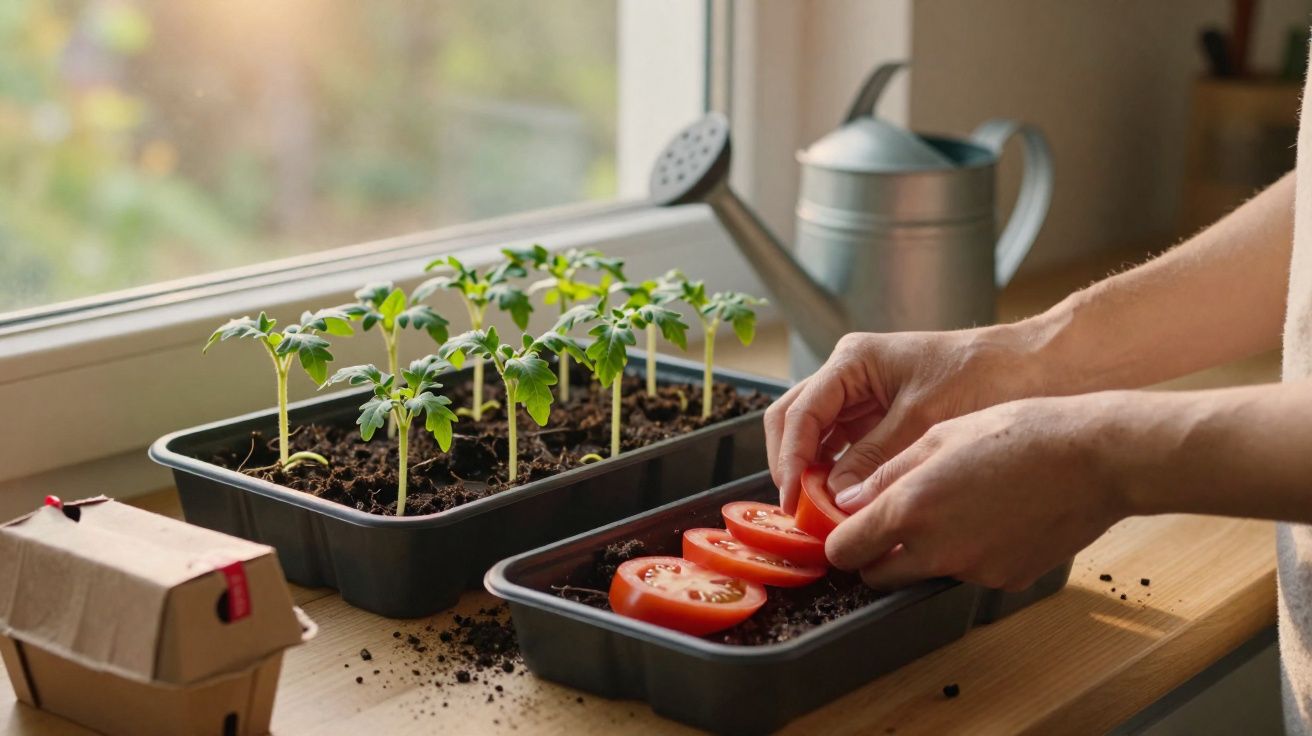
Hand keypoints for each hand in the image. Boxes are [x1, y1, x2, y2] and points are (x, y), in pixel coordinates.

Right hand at [765, 325, 1043, 512]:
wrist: (1034, 368)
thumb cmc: (984, 377)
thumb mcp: (924, 421)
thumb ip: (875, 459)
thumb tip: (836, 500)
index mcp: (853, 361)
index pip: (800, 412)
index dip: (790, 458)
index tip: (793, 498)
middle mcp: (849, 374)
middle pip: (793, 419)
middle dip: (789, 463)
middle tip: (796, 509)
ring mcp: (861, 395)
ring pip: (813, 434)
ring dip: (809, 471)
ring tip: (816, 512)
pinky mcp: (878, 416)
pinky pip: (842, 446)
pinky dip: (836, 473)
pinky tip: (841, 502)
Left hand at [825, 394, 1129, 590]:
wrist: (1096, 457)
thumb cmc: (1020, 432)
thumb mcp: (939, 436)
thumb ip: (886, 473)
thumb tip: (848, 499)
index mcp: (911, 509)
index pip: (846, 551)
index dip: (841, 541)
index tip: (845, 527)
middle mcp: (938, 550)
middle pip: (878, 575)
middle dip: (875, 554)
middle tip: (890, 522)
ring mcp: (975, 571)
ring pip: (925, 573)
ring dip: (923, 552)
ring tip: (954, 506)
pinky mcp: (1007, 580)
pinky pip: (969, 573)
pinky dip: (969, 554)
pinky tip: (992, 517)